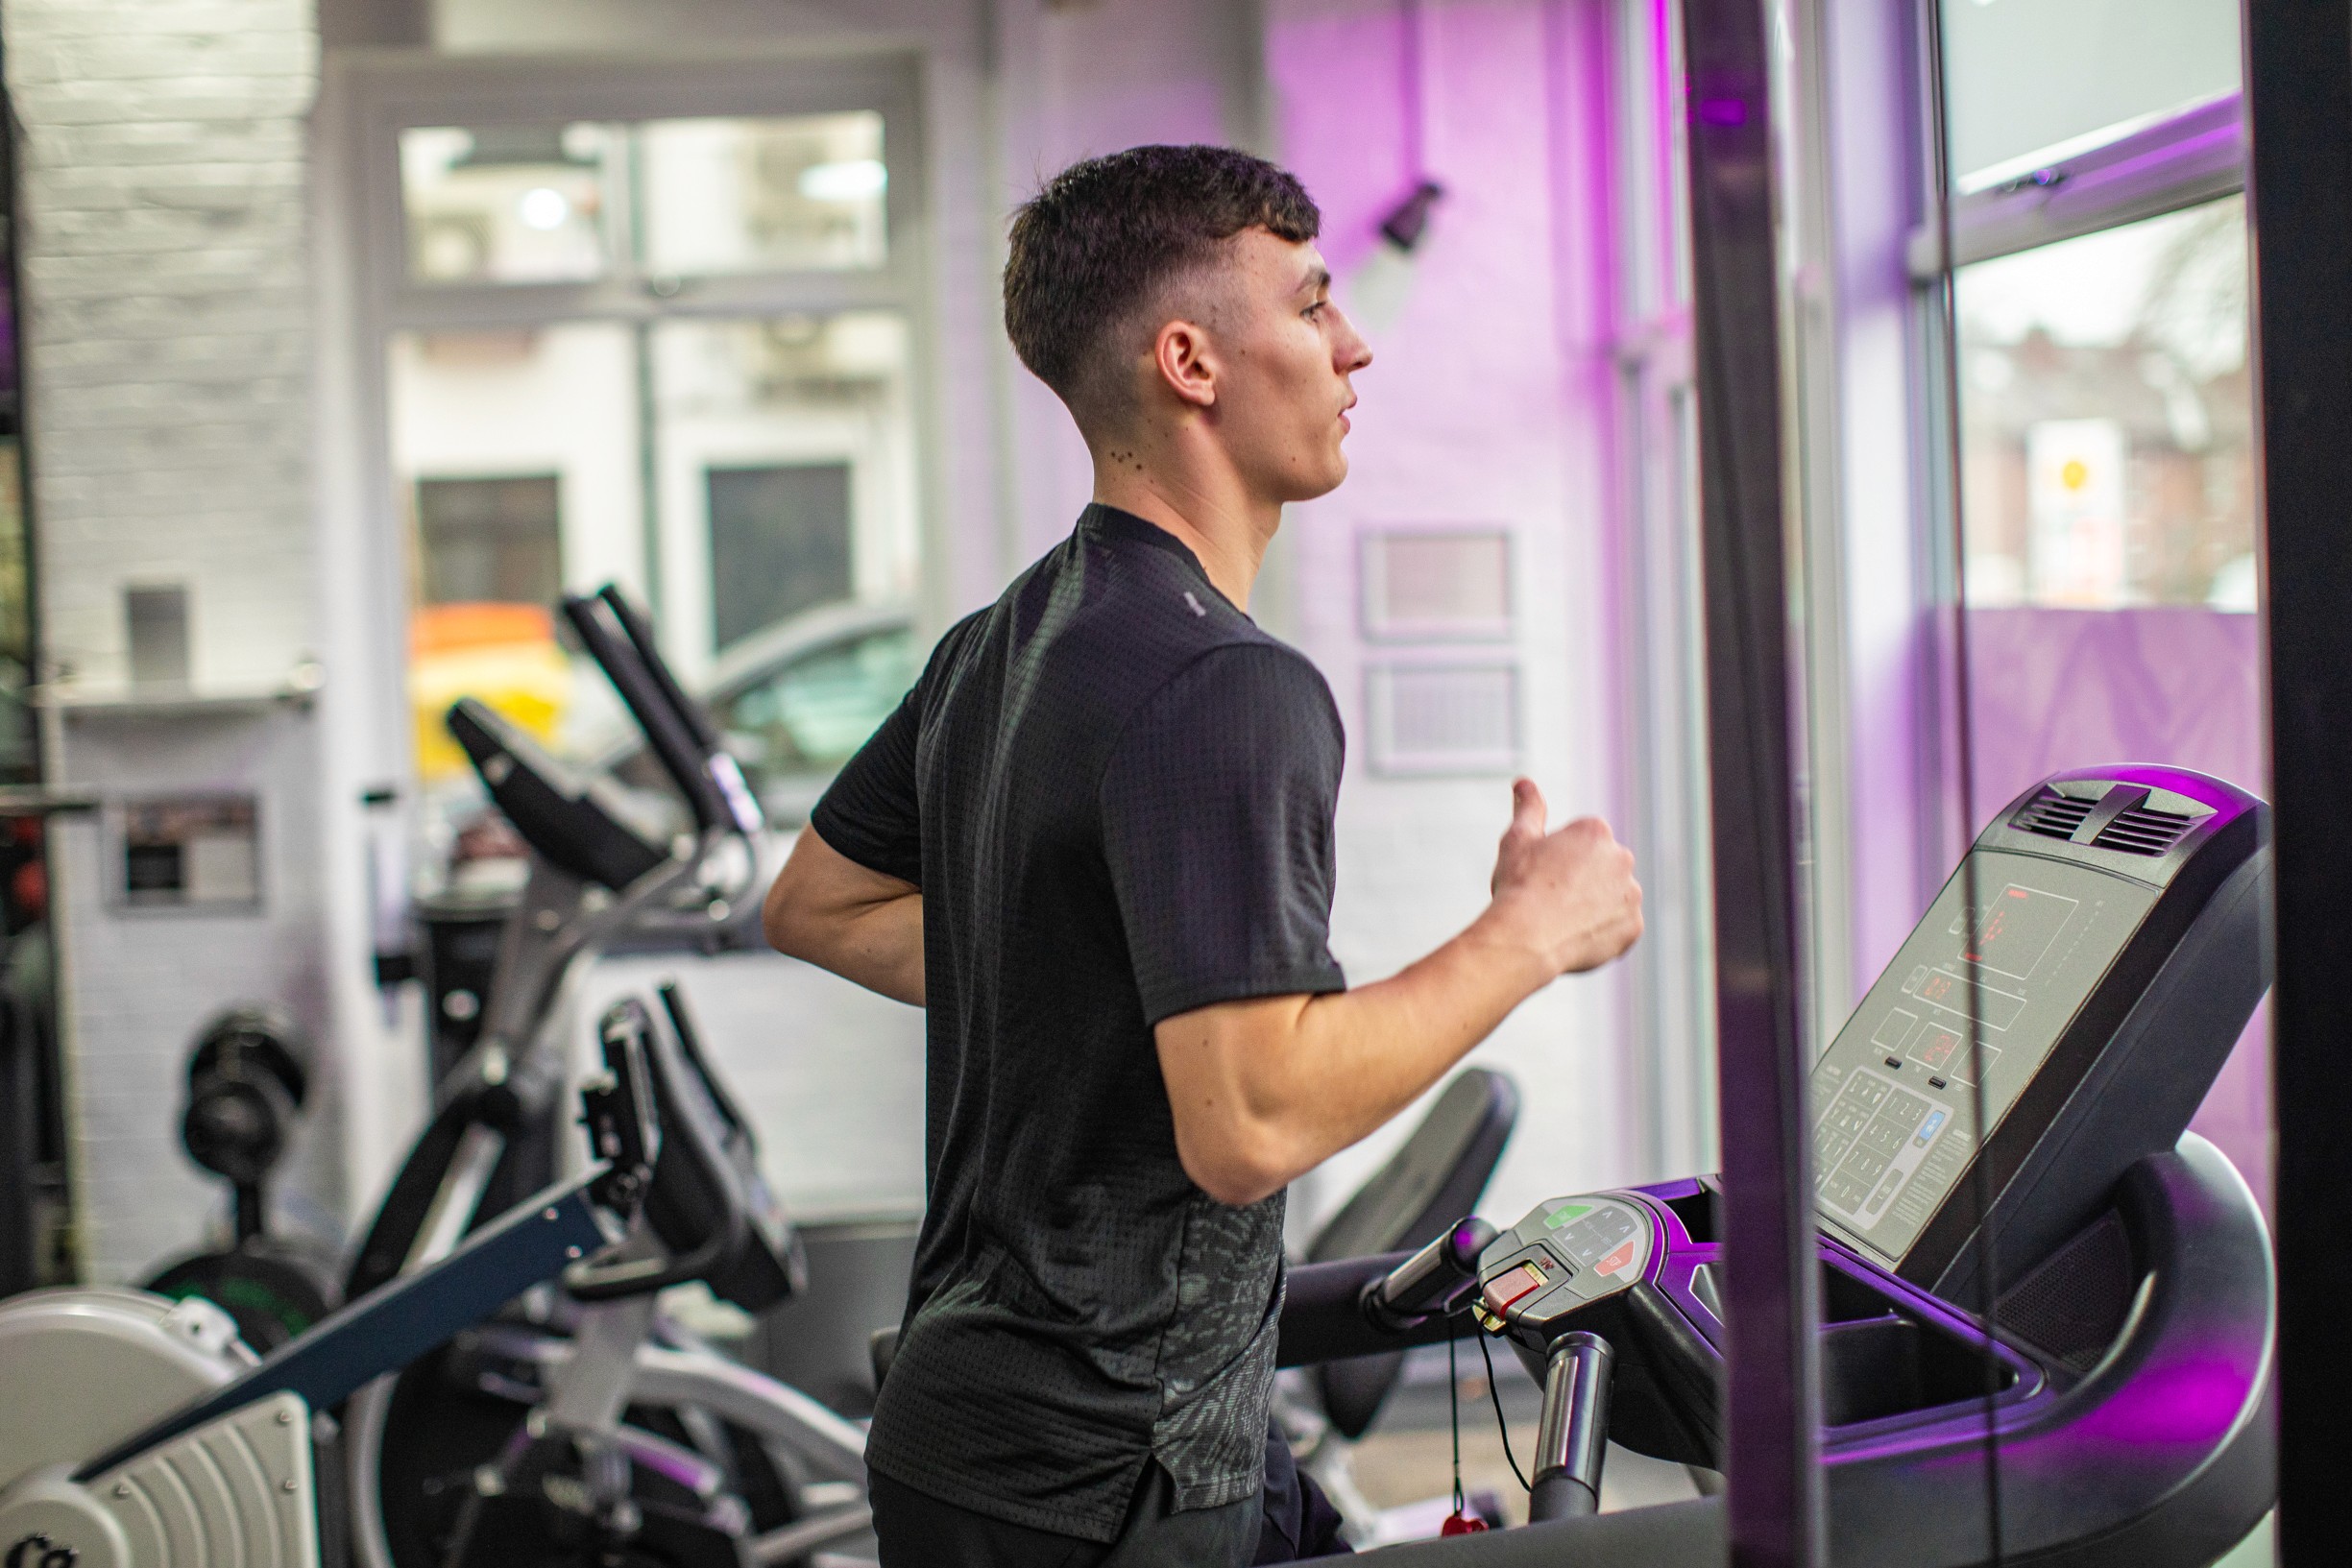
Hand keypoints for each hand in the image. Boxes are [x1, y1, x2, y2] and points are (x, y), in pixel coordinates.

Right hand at [1485, 779, 1642, 976]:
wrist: (1526, 938)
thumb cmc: (1519, 886)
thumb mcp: (1518, 839)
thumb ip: (1528, 807)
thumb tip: (1523, 782)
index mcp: (1595, 831)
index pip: (1580, 844)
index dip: (1556, 862)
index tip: (1541, 876)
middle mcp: (1622, 857)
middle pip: (1600, 869)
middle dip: (1581, 880)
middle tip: (1551, 899)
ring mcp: (1631, 893)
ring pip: (1611, 897)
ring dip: (1594, 905)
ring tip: (1563, 920)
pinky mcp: (1633, 926)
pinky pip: (1619, 926)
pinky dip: (1602, 931)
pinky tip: (1575, 935)